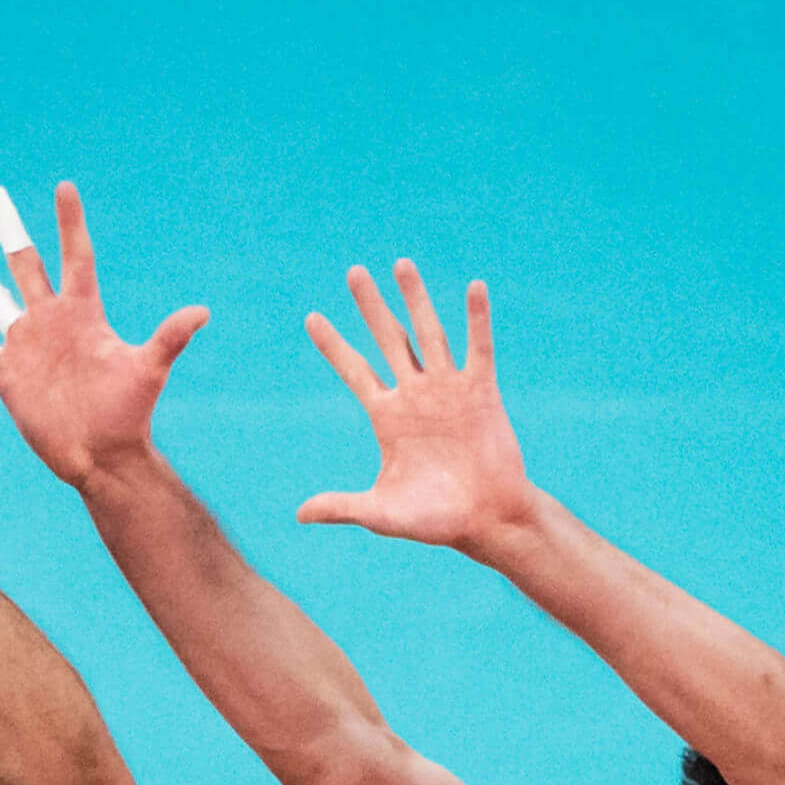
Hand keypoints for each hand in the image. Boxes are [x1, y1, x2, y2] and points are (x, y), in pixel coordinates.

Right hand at [0, 183, 207, 487]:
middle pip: (24, 263)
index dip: (69, 223)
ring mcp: (25, 342)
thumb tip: (201, 313)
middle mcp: (51, 319)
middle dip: (8, 230)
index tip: (64, 187)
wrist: (100, 454)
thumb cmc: (128, 413)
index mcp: (83, 312)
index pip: (75, 256)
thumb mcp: (148, 370)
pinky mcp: (6, 370)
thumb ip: (168, 338)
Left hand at [295, 260, 533, 550]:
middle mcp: (415, 396)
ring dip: (416, 299)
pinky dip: (477, 319)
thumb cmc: (434, 520)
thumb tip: (298, 514)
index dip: (333, 345)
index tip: (311, 317)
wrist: (485, 521)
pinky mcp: (482, 392)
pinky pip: (478, 348)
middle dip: (370, 306)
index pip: (354, 371)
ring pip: (429, 333)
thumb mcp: (381, 513)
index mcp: (387, 418)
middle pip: (388, 339)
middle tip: (353, 271)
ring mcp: (448, 390)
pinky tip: (473, 287)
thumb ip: (342, 507)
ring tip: (401, 264)